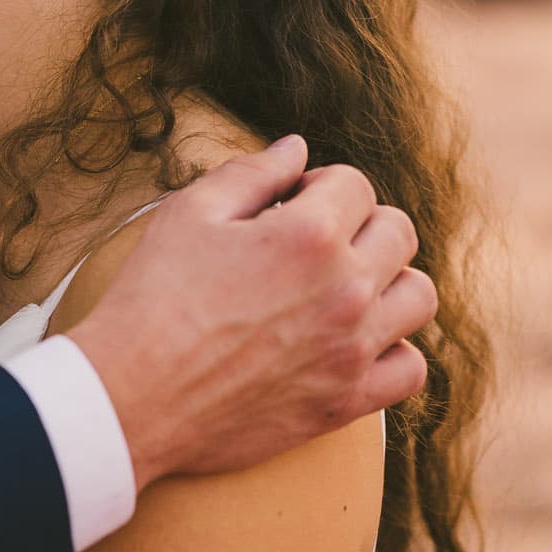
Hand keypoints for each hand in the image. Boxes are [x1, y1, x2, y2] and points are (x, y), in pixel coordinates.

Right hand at [69, 135, 436, 490]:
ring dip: (387, 279)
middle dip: (359, 222)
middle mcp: (346, 289)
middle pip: (397, 232)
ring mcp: (352, 349)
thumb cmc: (153, 297)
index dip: (320, 184)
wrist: (133, 395)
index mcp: (309, 234)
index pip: (355, 184)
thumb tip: (296, 150)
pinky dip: (393, 349)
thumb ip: (252, 173)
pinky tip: (353, 339)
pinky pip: (411, 369)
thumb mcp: (190, 213)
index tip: (289, 204)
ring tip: (342, 285)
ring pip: (418, 295)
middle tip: (314, 240)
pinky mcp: (346, 401)